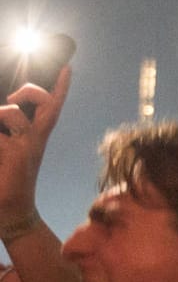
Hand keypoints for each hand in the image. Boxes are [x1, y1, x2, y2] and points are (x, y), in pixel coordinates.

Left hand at [0, 65, 70, 222]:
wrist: (9, 212)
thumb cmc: (4, 181)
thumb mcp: (3, 149)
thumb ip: (4, 131)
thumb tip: (1, 111)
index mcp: (32, 137)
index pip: (51, 107)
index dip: (60, 88)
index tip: (66, 69)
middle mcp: (34, 139)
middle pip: (44, 103)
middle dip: (30, 90)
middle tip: (11, 95)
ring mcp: (26, 146)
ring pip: (10, 112)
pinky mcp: (15, 153)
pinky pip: (1, 130)